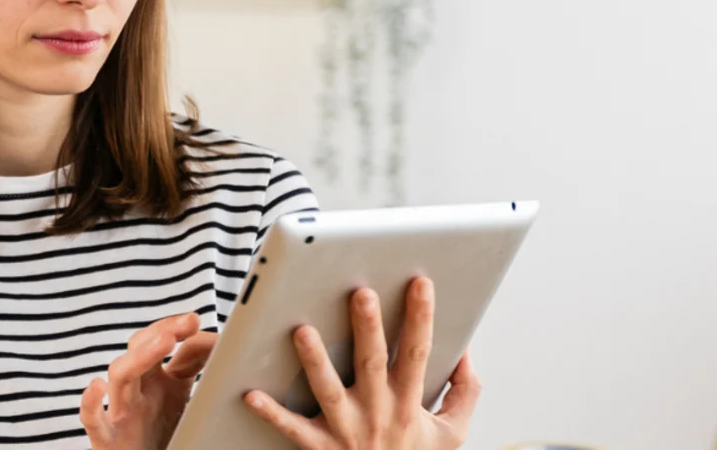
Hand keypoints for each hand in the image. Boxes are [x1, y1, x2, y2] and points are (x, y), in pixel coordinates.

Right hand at [79, 313, 217, 449]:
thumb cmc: (162, 435)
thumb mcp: (182, 397)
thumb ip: (193, 369)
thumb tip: (217, 343)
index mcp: (154, 378)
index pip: (160, 341)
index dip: (176, 327)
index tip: (194, 320)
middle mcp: (135, 390)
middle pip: (138, 350)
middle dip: (160, 332)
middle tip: (187, 323)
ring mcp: (120, 412)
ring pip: (120, 376)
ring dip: (140, 356)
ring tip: (165, 341)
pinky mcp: (107, 441)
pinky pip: (93, 420)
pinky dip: (90, 403)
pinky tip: (97, 387)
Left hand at [243, 278, 480, 449]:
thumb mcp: (452, 433)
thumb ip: (465, 394)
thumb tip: (465, 355)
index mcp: (408, 403)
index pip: (417, 353)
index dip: (421, 317)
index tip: (420, 283)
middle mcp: (376, 413)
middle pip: (371, 363)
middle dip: (367, 328)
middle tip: (360, 293)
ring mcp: (345, 430)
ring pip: (328, 391)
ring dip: (315, 360)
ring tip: (303, 331)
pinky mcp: (320, 447)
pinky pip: (292, 428)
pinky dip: (271, 412)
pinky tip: (250, 393)